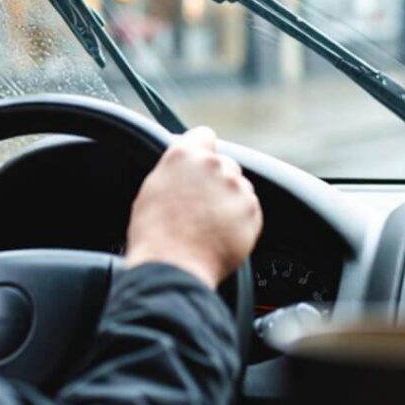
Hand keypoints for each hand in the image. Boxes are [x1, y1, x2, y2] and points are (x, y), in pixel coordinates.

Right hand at [124, 126, 261, 289]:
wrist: (173, 269)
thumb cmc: (154, 236)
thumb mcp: (152, 191)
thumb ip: (174, 172)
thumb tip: (183, 172)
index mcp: (184, 155)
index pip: (204, 135)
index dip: (203, 151)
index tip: (201, 165)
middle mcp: (213, 165)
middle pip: (224, 165)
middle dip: (217, 182)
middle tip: (201, 207)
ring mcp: (235, 187)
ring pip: (238, 189)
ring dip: (230, 202)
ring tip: (209, 228)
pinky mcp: (252, 211)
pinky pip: (249, 211)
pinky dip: (240, 222)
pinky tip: (220, 237)